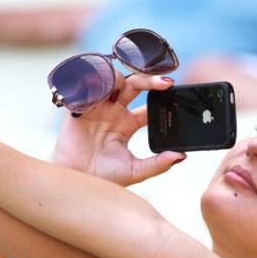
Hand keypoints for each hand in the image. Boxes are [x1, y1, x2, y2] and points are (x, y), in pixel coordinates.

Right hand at [50, 73, 185, 185]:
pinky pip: (88, 86)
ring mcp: (97, 107)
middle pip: (134, 86)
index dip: (161, 99)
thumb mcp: (135, 171)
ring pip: (113, 80)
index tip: (175, 97)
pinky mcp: (79, 106)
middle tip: (166, 84)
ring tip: (137, 82)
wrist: (75, 180)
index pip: (148, 106)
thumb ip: (158, 164)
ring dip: (125, 77)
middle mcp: (114, 112)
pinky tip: (108, 85)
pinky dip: (97, 81)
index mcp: (128, 124)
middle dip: (149, 81)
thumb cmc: (103, 177)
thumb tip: (181, 156)